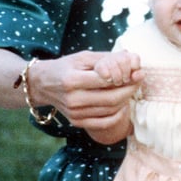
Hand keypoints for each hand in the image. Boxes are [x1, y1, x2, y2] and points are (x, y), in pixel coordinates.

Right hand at [21, 51, 143, 141]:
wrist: (43, 84)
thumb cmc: (66, 67)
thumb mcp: (82, 57)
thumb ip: (106, 59)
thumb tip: (131, 60)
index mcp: (72, 80)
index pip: (106, 80)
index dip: (125, 77)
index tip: (137, 73)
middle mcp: (72, 99)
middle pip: (111, 98)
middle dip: (129, 90)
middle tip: (137, 82)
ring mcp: (74, 113)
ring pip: (110, 111)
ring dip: (125, 101)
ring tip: (130, 91)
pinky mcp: (76, 122)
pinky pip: (104, 122)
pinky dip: (118, 115)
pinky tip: (122, 105)